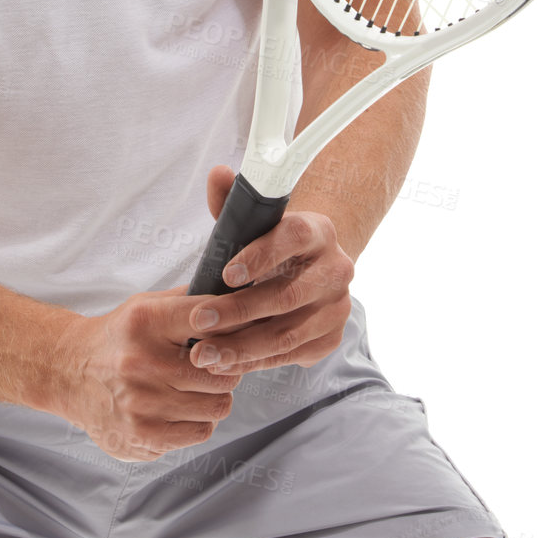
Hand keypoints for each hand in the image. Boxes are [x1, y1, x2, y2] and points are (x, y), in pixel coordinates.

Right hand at [55, 283, 242, 462]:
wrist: (70, 373)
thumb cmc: (119, 338)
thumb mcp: (146, 305)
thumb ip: (190, 300)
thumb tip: (237, 299)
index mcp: (146, 322)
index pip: (212, 321)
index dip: (234, 328)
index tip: (235, 334)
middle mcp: (142, 363)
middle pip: (223, 373)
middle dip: (226, 370)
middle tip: (213, 367)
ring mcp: (142, 404)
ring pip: (217, 406)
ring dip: (213, 398)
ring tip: (195, 388)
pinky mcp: (143, 437)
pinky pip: (200, 432)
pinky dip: (198, 421)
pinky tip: (180, 409)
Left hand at [184, 164, 354, 376]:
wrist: (309, 270)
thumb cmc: (271, 243)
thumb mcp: (253, 220)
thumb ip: (232, 200)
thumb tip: (218, 173)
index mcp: (318, 230)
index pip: (292, 238)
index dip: (259, 255)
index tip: (224, 274)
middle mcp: (336, 268)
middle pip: (287, 295)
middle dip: (238, 311)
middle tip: (199, 320)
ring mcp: (337, 306)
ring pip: (288, 332)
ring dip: (241, 346)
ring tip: (204, 353)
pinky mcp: (331, 337)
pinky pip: (290, 355)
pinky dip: (255, 362)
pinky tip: (226, 364)